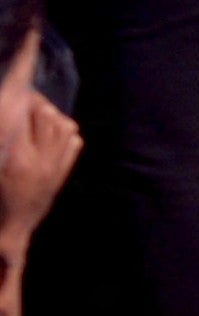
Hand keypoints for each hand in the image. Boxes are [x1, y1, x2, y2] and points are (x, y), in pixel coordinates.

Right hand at [0, 82, 78, 248]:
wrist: (9, 229)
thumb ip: (3, 135)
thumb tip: (8, 111)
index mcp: (18, 158)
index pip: (27, 116)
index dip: (22, 97)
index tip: (17, 86)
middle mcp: (42, 160)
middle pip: (48, 116)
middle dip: (35, 103)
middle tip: (22, 100)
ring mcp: (55, 167)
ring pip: (65, 127)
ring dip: (50, 115)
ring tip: (35, 114)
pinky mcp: (62, 174)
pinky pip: (74, 143)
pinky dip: (64, 133)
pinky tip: (48, 133)